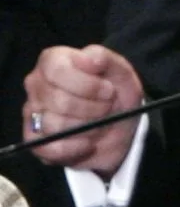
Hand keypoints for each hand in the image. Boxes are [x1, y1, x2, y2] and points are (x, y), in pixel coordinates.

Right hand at [22, 45, 142, 176]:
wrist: (119, 123)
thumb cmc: (114, 91)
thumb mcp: (119, 69)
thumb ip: (105, 58)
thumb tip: (91, 59)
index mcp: (52, 61)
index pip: (57, 70)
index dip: (87, 84)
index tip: (109, 90)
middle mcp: (36, 85)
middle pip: (59, 100)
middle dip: (93, 108)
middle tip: (108, 108)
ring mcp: (32, 113)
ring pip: (55, 125)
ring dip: (87, 128)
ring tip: (100, 123)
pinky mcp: (35, 141)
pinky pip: (49, 148)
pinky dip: (75, 148)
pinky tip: (89, 143)